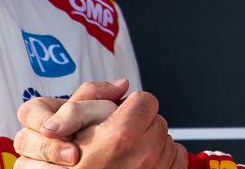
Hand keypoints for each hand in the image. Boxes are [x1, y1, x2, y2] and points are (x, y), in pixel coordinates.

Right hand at [13, 80, 186, 168]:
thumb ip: (93, 96)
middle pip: (157, 120)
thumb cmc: (67, 168)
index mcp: (122, 135)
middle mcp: (143, 155)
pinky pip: (178, 159)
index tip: (120, 117)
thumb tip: (122, 84)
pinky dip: (164, 159)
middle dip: (141, 125)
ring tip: (127, 155)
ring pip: (167, 140)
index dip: (131, 106)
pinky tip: (142, 164)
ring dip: (151, 143)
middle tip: (121, 138)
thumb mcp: (68, 127)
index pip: (146, 100)